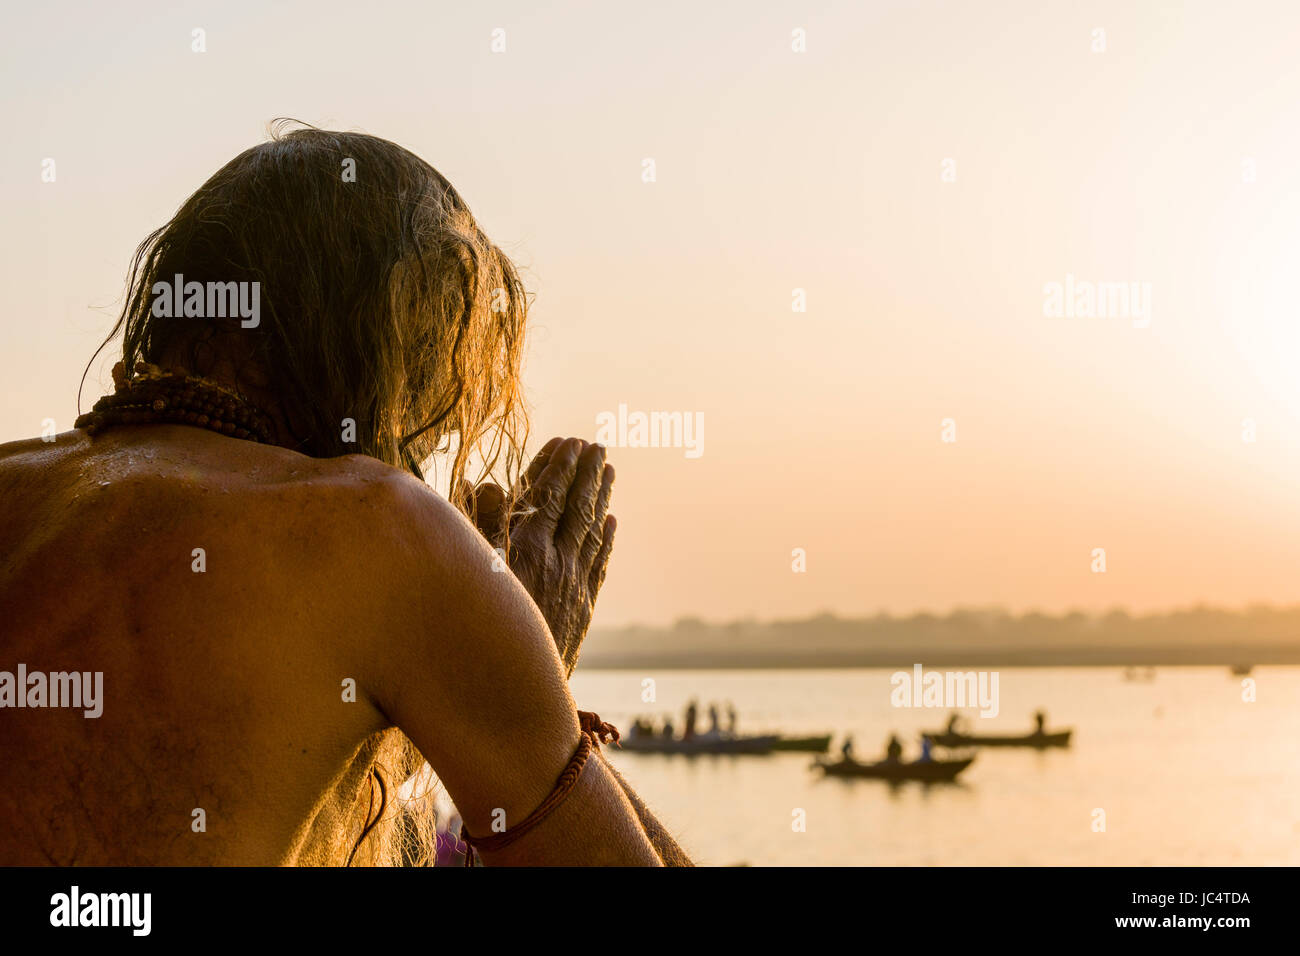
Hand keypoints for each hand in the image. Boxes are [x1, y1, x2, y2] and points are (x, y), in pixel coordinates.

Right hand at [464, 437, 615, 674]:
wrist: (507, 691)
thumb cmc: (475, 628)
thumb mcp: (468, 571)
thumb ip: (477, 526)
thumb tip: (486, 485)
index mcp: (527, 548)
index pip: (550, 495)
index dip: (561, 466)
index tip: (570, 442)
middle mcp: (557, 562)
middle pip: (578, 507)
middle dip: (588, 473)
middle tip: (598, 447)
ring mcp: (574, 585)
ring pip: (593, 531)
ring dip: (602, 498)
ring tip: (610, 470)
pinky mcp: (582, 609)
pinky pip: (598, 565)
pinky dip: (606, 541)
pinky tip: (612, 523)